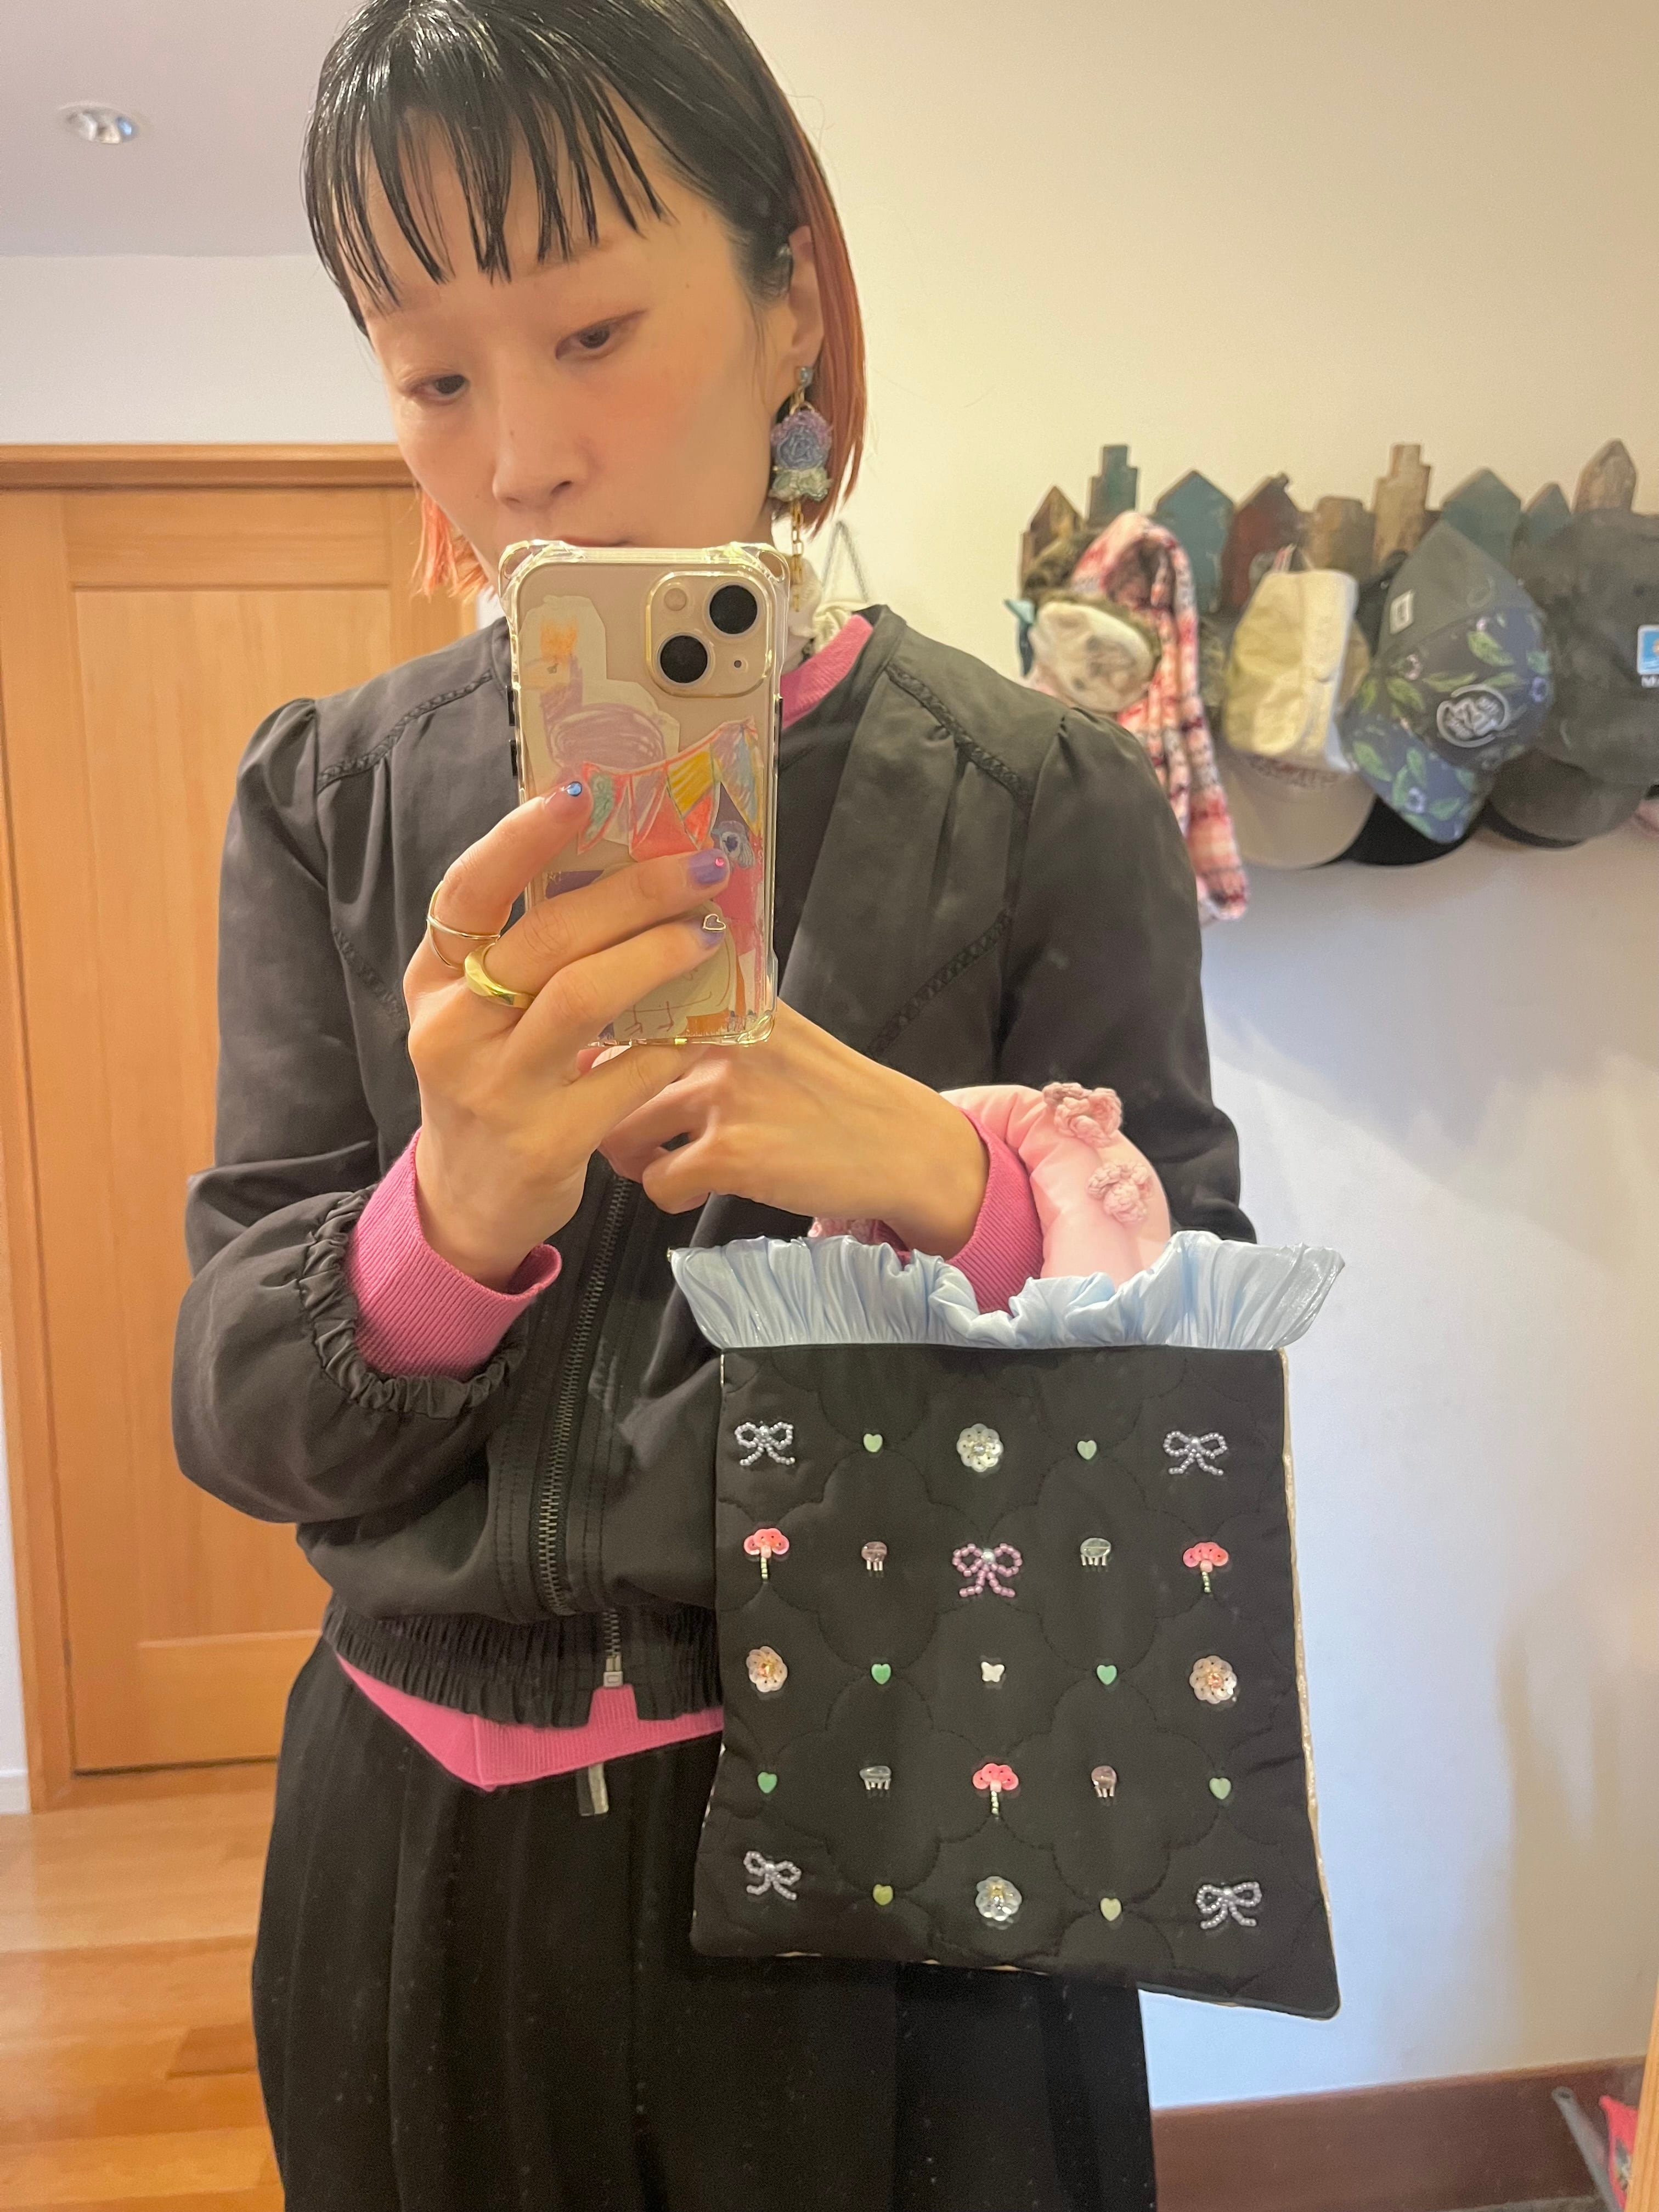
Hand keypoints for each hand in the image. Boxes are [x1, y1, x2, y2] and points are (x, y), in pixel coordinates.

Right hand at [405, 787, 732, 1286]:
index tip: (580, 795)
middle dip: (633, 893)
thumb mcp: (483, 1009)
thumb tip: (615, 854)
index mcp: (434, 981)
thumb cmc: (495, 1077)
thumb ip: (528, 946)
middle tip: (700, 867)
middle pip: (547, 939)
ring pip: (583, 999)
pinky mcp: (544, 1143)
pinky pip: (625, 1077)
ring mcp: (495, 1089)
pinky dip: (672, 1043)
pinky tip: (705, 1024)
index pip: (468, 892)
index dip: (521, 839)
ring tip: (707, 935)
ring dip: (657, 956)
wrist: (472, 1197)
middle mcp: (453, 1029)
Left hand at [598, 1003, 989, 1257]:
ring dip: (631, 1155)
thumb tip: (627, 1029)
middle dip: (604, 1105)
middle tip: (629, 1128)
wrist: (905, 1147)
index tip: (603, 1068)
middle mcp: (721, 1037)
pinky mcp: (731, 1155)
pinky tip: (698, 1191)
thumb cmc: (841, 1096)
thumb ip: (717, 1021)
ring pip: (621, 1129)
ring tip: (661, 1162)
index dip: (601, 1045)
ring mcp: (724, 1095)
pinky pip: (657, 1182)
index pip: (629, 1003)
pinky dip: (667, 1195)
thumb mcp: (780, 1033)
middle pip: (609, 1070)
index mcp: (730, 1000)